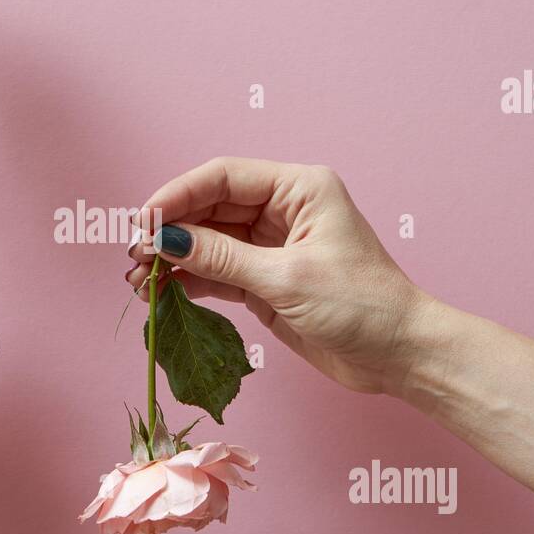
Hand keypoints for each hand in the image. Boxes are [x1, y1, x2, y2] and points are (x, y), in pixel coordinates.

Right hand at [127, 157, 427, 394]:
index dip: (179, 195)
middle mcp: (283, 210)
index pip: (224, 177)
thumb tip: (167, 240)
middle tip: (134, 255)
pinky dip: (190, 280)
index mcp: (299, 188)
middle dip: (170, 230)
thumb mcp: (287, 278)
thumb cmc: (362, 307)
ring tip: (139, 280)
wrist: (400, 356)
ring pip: (208, 241)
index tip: (144, 221)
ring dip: (174, 258)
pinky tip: (162, 291)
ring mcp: (272, 246)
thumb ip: (222, 257)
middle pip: (210, 207)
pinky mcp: (265, 281)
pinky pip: (217, 272)